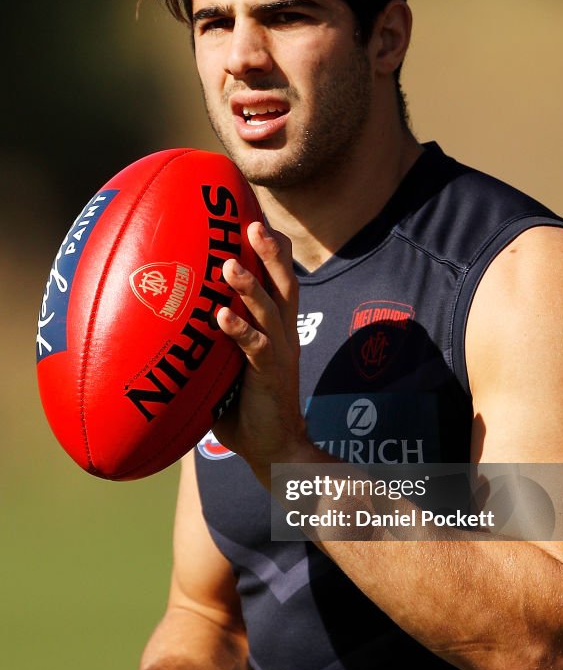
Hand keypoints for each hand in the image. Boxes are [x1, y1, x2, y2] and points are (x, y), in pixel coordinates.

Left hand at [213, 222, 312, 478]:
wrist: (276, 449)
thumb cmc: (246, 407)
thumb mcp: (230, 366)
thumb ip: (213, 342)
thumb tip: (171, 322)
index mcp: (278, 329)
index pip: (281, 283)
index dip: (274, 253)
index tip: (258, 221)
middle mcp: (284, 335)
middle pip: (284, 285)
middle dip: (271, 254)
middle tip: (254, 226)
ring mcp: (280, 354)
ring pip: (270, 311)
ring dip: (249, 287)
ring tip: (228, 265)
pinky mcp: (271, 376)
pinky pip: (256, 348)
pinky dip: (240, 330)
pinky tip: (222, 317)